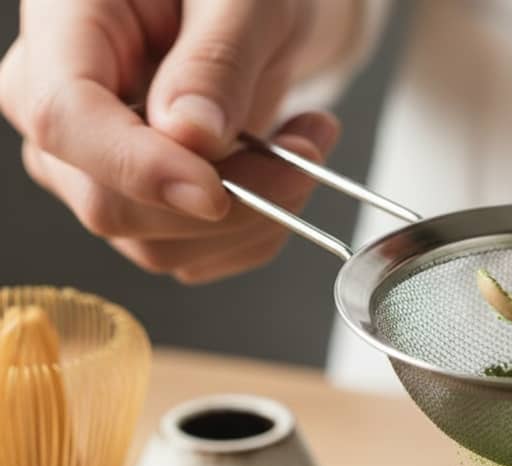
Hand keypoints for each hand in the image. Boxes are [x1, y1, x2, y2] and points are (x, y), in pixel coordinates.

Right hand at [0, 0, 341, 281]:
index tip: (214, 192)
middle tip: (308, 150)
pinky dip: (261, 230)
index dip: (139, 169)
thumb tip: (190, 137)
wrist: (252, 10)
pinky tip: (287, 170)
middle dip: (227, 202)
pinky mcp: (146, 212)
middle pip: (112, 205)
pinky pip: (200, 256)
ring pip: (162, 246)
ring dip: (257, 217)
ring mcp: (100, 172)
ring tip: (309, 143)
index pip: (66, 121)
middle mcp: (66, 112)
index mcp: (62, 32)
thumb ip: (214, 61)